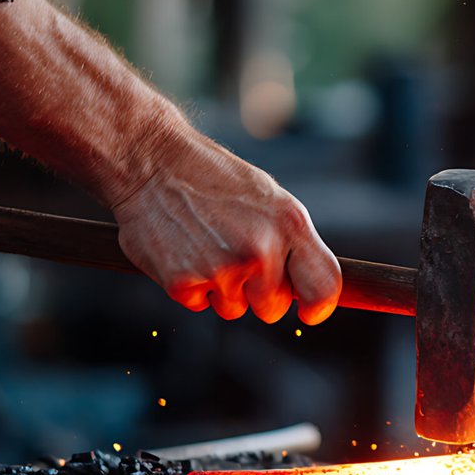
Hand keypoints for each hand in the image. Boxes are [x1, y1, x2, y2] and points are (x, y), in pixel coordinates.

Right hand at [110, 132, 341, 323]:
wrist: (150, 161)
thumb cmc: (213, 178)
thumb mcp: (268, 198)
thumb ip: (292, 242)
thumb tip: (309, 288)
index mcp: (289, 224)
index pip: (323, 286)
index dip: (318, 306)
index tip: (309, 312)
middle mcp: (261, 250)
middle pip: (274, 307)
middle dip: (258, 293)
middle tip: (235, 256)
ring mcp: (222, 269)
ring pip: (234, 309)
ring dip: (222, 289)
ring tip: (206, 245)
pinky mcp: (183, 283)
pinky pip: (200, 305)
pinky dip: (191, 286)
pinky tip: (183, 250)